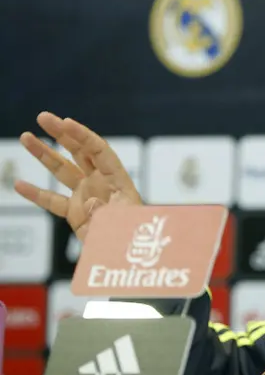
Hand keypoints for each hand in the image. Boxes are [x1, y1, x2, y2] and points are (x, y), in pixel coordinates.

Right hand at [14, 112, 141, 241]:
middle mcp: (102, 183)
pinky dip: (37, 193)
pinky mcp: (75, 212)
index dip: (83, 135)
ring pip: (63, 170)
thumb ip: (105, 212)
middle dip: (62, 134)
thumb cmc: (135, 237)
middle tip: (43, 117)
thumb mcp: (124, 223)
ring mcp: (87, 195)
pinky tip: (19, 184)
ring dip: (44, 154)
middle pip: (80, 152)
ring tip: (26, 136)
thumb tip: (88, 201)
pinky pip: (54, 200)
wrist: (130, 257)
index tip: (64, 122)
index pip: (100, 151)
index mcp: (118, 181)